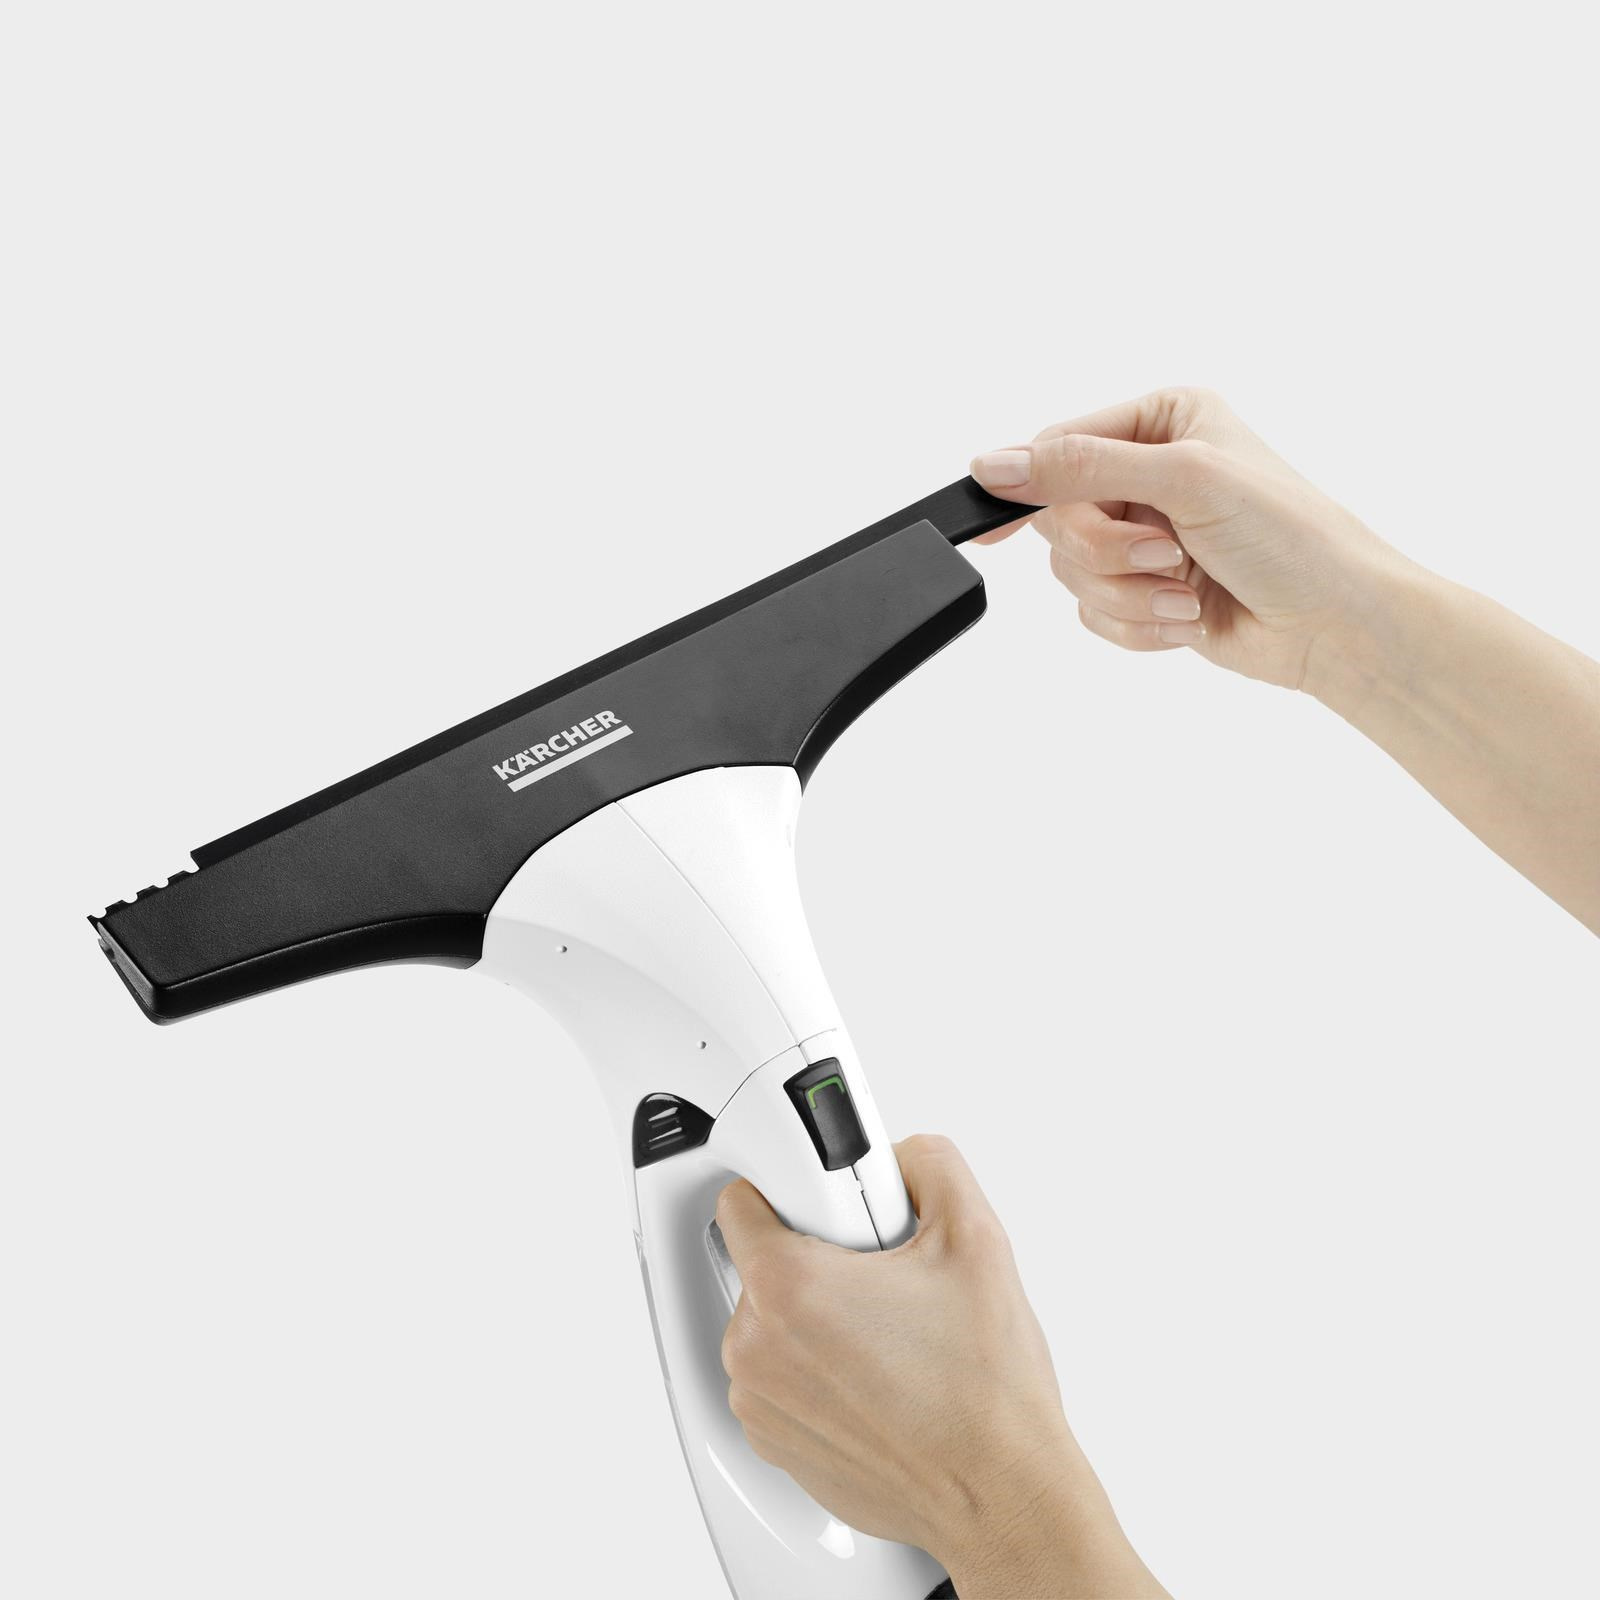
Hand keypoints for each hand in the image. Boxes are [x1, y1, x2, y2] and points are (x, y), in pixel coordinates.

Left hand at [716, 1135, 1167, 1599]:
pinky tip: (876, 1379)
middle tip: (882, 1278)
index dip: (791, 1189)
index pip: (741, 1198)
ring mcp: (760, 1403)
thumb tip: (901, 1156)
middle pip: (761, 1261)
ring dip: (814, 1318)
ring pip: (769, 1322)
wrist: (1001, 1496)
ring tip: (887, 1335)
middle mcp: (757, 1348)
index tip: (830, 1206)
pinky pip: (777, 1379)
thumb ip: (928, 1164)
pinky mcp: (774, 1443)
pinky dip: (814, 1372)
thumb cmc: (987, 1393)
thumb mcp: (976, 1237)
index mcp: (788, 1286)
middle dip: (816, 1257)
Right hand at [970, 386, 1404, 693]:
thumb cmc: (1291, 537)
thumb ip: (1083, 468)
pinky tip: (1187, 619)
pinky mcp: (1145, 592)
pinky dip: (1136, 624)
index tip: (995, 527)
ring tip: (1186, 594)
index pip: (1058, 446)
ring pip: (1072, 572)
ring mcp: (1145, 536)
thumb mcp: (1184, 480)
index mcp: (1160, 421)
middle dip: (1107, 552)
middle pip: (1057, 516)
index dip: (1030, 487)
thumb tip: (993, 464)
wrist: (1338, 625)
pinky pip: (1094, 614)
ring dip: (1127, 594)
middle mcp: (1147, 473)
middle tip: (1165, 556)